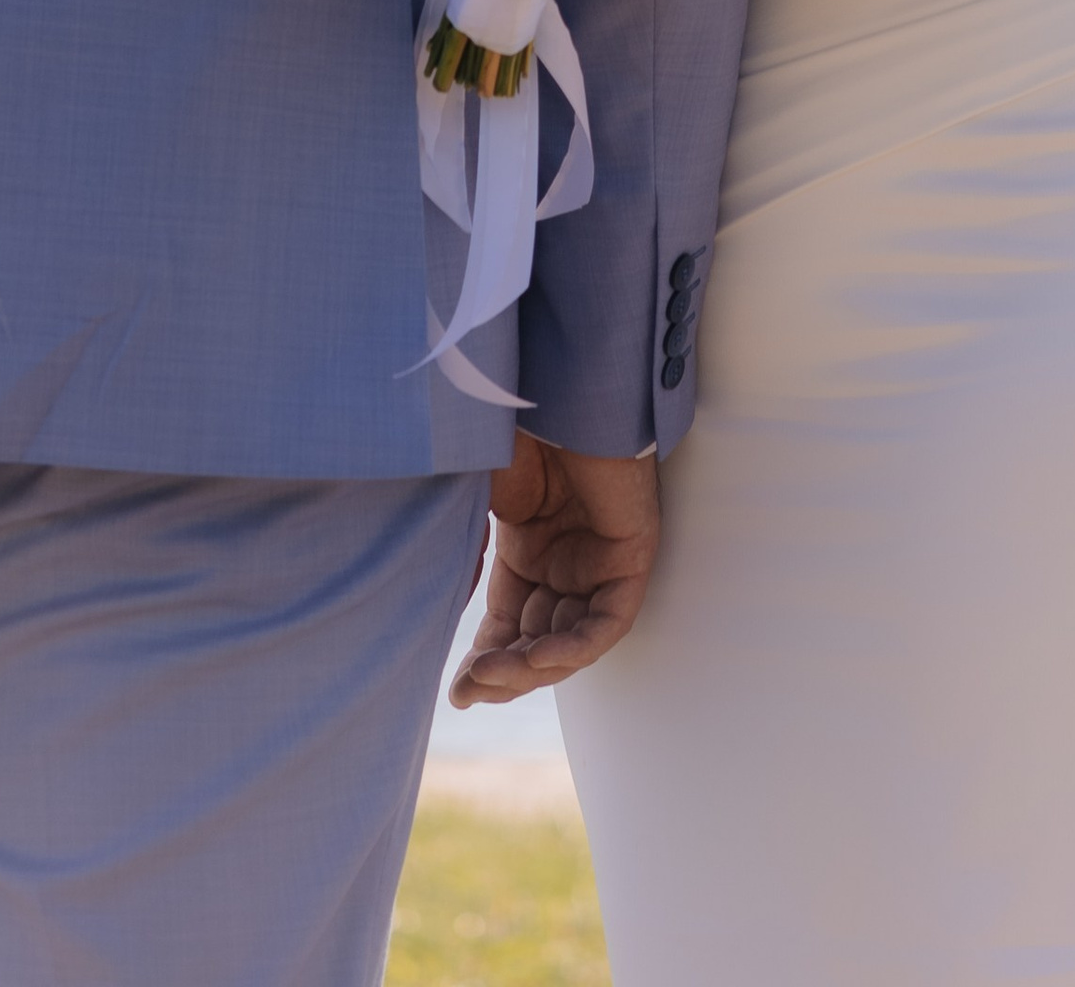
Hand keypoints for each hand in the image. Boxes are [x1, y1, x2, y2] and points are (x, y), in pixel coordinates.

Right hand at [448, 436, 659, 703]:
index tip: (457, 692)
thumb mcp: (474, 501)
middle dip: (506, 673)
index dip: (487, 661)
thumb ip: (464, 557)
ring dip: (535, 668)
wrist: (554, 382)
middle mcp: (566, 559)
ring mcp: (599, 558)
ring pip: (573, 641)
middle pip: (539, 639)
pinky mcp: (632, 553)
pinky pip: (608, 621)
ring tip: (493, 676)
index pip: (511, 624)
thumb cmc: (510, 427)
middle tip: (470, 689)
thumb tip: (442, 615)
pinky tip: (537, 657)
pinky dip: (575, 647)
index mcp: (528, 546)